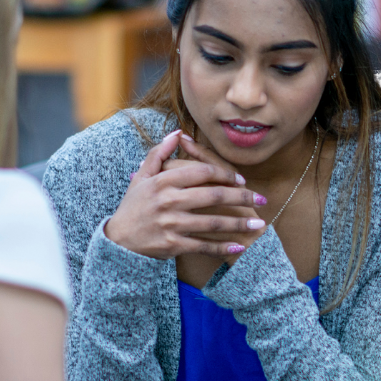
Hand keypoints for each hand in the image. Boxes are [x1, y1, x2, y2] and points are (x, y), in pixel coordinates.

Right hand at [104, 130, 267, 259]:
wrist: (119, 241)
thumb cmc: (134, 206)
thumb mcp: (142, 176)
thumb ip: (160, 153)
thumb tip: (178, 133)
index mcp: (163, 182)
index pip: (202, 172)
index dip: (225, 174)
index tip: (241, 180)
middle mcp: (169, 201)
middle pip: (214, 196)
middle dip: (242, 198)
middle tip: (261, 199)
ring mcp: (171, 224)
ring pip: (213, 222)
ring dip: (239, 224)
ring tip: (259, 224)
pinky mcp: (173, 244)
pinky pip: (203, 245)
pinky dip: (223, 247)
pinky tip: (240, 246)